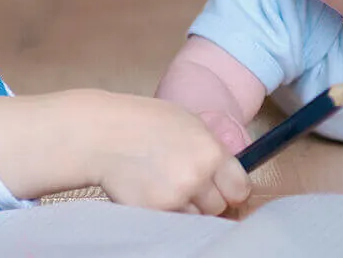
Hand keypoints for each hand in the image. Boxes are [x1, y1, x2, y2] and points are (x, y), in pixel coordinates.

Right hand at [91, 93, 251, 214]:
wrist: (101, 134)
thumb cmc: (142, 122)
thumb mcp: (187, 122)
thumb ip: (210, 147)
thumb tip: (227, 170)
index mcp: (211, 152)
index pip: (240, 188)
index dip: (232, 190)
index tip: (224, 190)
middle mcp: (198, 176)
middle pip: (218, 206)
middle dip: (206, 199)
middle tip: (186, 184)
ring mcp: (176, 196)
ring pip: (196, 217)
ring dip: (185, 206)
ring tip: (164, 185)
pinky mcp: (155, 212)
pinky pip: (172, 221)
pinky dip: (164, 212)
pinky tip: (150, 191)